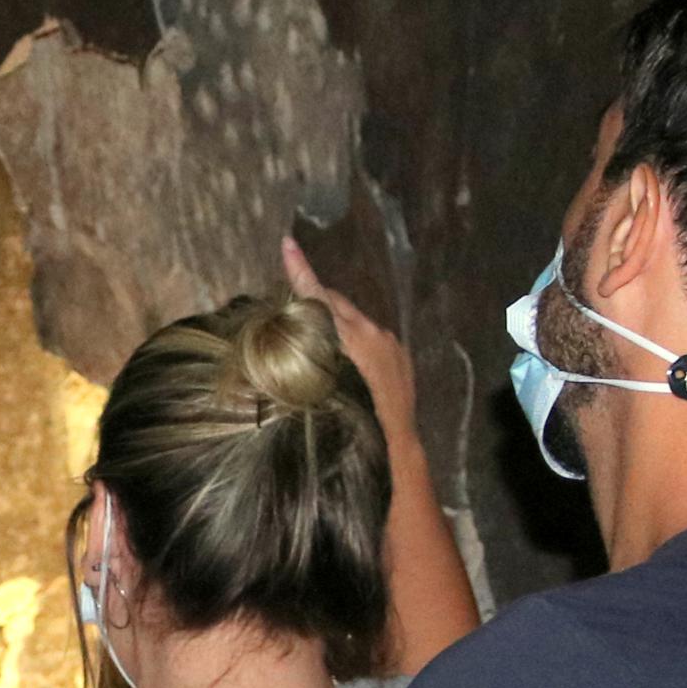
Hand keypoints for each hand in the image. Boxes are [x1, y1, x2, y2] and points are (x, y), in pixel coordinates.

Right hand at [285, 234, 418, 439]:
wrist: (397, 443)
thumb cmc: (356, 423)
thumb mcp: (324, 391)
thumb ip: (312, 359)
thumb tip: (295, 341)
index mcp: (352, 339)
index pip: (320, 298)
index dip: (301, 271)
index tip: (288, 244)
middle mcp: (371, 332)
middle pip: (336, 303)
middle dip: (315, 301)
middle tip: (293, 310)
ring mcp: (389, 341)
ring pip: (352, 320)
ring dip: (335, 326)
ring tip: (320, 345)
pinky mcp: (399, 350)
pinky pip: (370, 335)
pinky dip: (354, 340)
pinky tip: (347, 362)